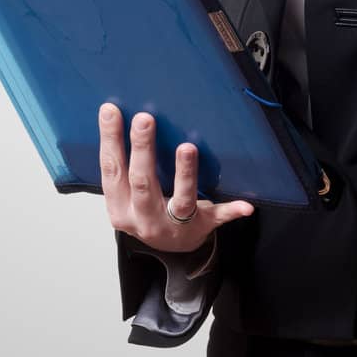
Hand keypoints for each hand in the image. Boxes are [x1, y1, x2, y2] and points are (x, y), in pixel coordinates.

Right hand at [99, 102, 254, 253]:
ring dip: (185, 174)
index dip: (110, 140)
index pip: (112, 170)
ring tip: (187, 148)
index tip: (110, 110)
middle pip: (142, 183)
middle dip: (142, 150)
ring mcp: (174, 226)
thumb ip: (123, 166)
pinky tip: (246, 205)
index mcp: (121, 207)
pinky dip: (231, 211)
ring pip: (181, 201)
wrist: (170, 246)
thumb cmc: (147, 210)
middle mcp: (144, 219)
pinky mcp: (202, 227)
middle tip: (145, 119)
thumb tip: (116, 115)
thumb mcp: (126, 194)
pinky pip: (217, 218)